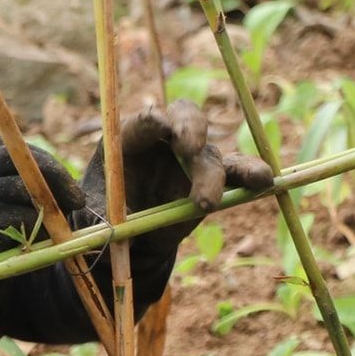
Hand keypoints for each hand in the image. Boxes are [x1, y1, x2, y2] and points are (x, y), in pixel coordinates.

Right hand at [0, 137, 87, 327]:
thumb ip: (7, 191)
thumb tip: (60, 181)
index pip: (6, 150)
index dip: (41, 163)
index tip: (67, 183)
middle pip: (16, 163)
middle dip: (55, 179)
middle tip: (78, 200)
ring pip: (22, 192)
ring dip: (48, 211)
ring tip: (57, 228)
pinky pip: (21, 219)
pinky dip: (38, 231)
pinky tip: (38, 245)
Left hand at [81, 102, 272, 266]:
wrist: (131, 237)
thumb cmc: (105, 216)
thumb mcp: (92, 215)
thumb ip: (95, 213)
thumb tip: (96, 215)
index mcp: (129, 137)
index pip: (141, 122)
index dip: (149, 121)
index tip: (157, 125)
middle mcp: (165, 139)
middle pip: (185, 118)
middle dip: (189, 128)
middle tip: (187, 148)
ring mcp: (192, 157)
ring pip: (209, 154)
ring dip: (209, 176)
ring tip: (204, 203)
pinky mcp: (214, 178)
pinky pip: (237, 172)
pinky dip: (250, 173)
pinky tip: (263, 180)